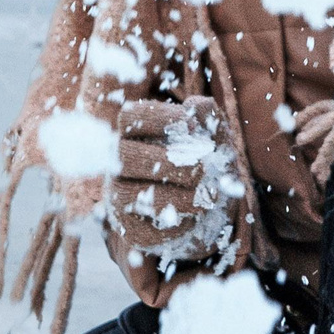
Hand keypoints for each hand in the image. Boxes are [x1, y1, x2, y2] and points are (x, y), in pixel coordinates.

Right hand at [106, 96, 244, 262]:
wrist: (210, 204)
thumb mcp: (213, 137)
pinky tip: (195, 214)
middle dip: (168, 162)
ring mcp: (120, 196)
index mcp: (135, 134)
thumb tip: (197, 105)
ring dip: (175, 196)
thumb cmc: (206, 160)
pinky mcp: (131, 228)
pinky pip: (143, 227)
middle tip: (200, 169)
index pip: (130, 117)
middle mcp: (120, 163)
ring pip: (129, 194)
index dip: (158, 118)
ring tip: (206, 196)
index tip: (191, 124)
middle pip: (125, 156)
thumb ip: (208, 118)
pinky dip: (175, 222)